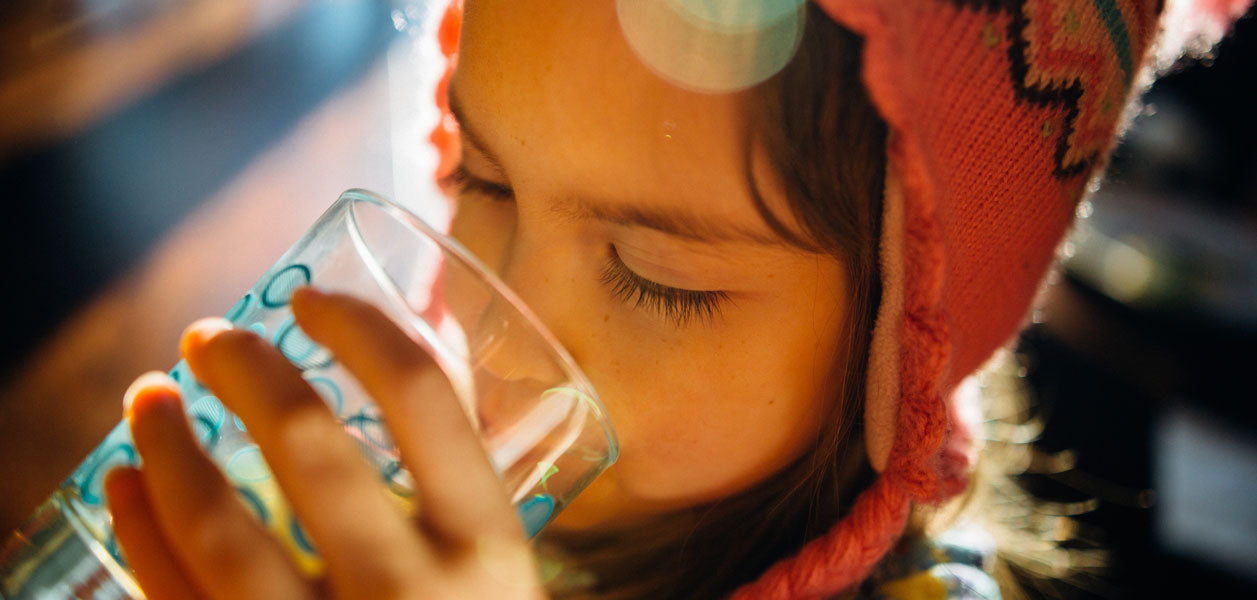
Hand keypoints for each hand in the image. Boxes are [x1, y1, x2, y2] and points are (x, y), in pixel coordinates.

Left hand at [104, 288, 544, 598]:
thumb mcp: (504, 575)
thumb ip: (465, 481)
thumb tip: (430, 348)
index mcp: (489, 548)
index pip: (424, 399)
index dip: (359, 328)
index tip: (311, 301)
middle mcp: (413, 593)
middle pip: (308, 442)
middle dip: (243, 368)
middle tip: (208, 337)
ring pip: (219, 525)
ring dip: (166, 445)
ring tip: (146, 399)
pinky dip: (139, 533)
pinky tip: (124, 487)